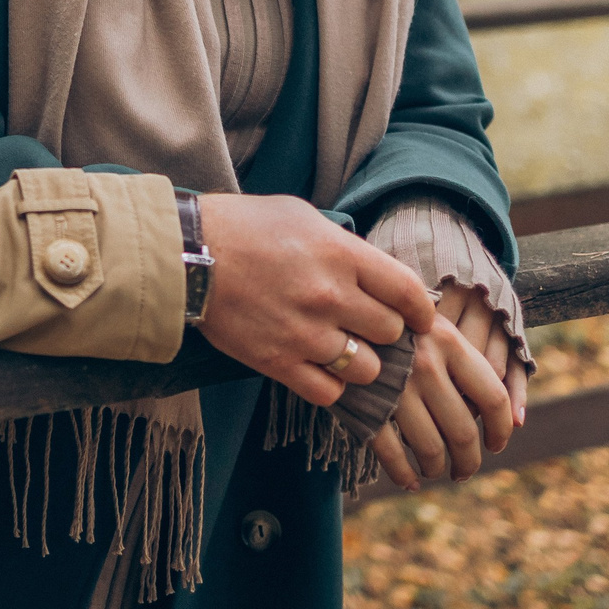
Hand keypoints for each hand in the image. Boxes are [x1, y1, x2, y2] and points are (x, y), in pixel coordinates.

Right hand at [194, 194, 437, 410]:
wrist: (187, 254)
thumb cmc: (243, 226)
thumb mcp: (302, 216)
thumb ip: (343, 245)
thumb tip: (374, 271)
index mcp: (341, 254)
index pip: (407, 291)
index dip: (421, 309)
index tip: (420, 317)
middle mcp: (330, 296)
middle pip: (390, 332)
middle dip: (386, 331)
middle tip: (371, 328)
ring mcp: (305, 334)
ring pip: (367, 368)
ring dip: (362, 362)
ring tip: (345, 350)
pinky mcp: (278, 362)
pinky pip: (329, 392)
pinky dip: (332, 385)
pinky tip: (322, 370)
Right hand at [370, 284, 527, 490]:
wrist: (332, 309)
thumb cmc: (389, 318)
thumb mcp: (429, 322)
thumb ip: (463, 358)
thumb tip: (506, 411)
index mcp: (449, 342)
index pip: (493, 398)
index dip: (500, 430)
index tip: (496, 445)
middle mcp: (426, 365)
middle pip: (463, 432)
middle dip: (468, 461)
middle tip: (464, 471)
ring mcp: (395, 388)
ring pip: (430, 448)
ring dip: (436, 468)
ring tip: (434, 471)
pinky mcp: (365, 405)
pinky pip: (392, 454)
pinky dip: (403, 475)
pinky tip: (408, 481)